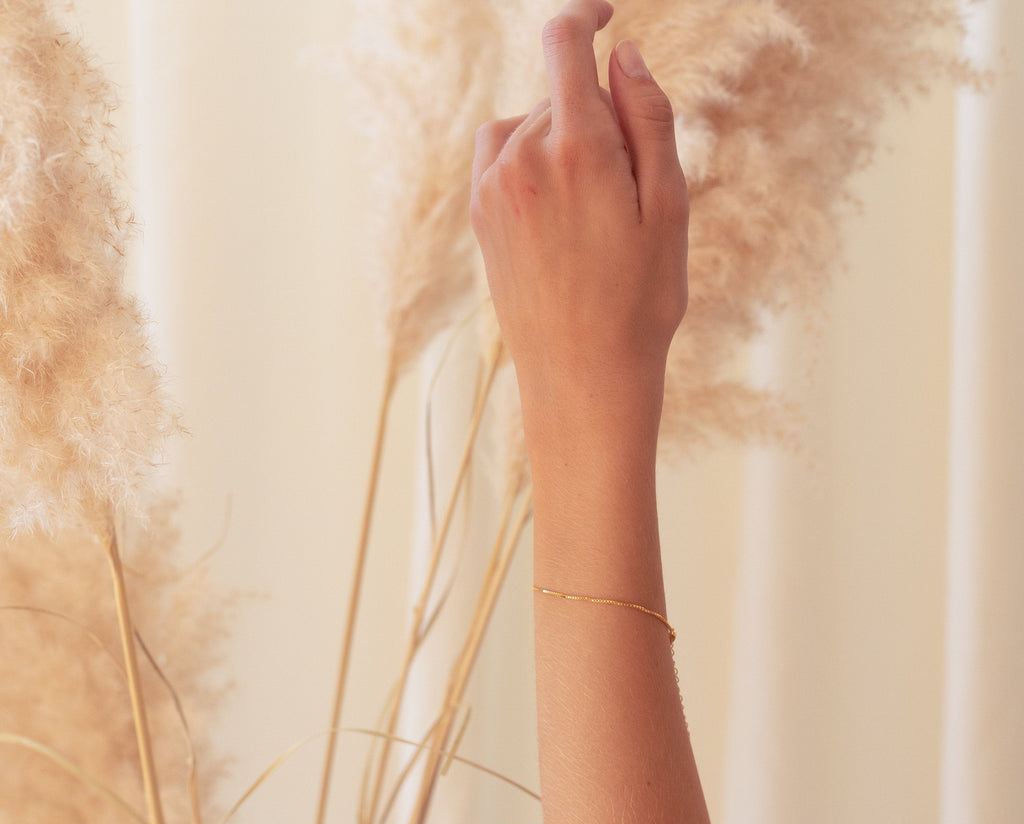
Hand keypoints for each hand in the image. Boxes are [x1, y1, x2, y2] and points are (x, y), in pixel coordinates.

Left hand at [470, 0, 687, 462]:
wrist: (581, 379)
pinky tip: (561, 215)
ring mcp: (492, 190)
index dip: (585, 17)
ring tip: (594, 211)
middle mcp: (521, 159)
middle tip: (628, 191)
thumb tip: (623, 54)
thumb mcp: (669, 207)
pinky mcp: (480, 218)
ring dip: (561, 142)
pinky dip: (531, 163)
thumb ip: (648, 118)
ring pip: (528, 127)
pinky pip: (502, 159)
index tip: (606, 17)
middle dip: (595, 117)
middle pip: (558, 96)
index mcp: (576, 148)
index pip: (564, 44)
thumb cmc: (638, 302)